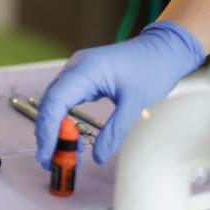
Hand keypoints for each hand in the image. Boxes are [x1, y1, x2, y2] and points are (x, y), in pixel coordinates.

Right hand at [35, 21, 204, 168]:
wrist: (163, 49)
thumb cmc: (152, 69)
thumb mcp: (136, 104)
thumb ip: (115, 132)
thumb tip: (98, 157)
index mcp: (85, 70)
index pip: (55, 102)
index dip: (47, 130)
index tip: (47, 154)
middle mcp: (75, 68)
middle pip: (49, 104)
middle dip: (47, 133)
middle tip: (51, 161)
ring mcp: (76, 71)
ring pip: (54, 103)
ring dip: (54, 128)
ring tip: (61, 153)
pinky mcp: (82, 77)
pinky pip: (64, 99)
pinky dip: (63, 119)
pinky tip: (69, 136)